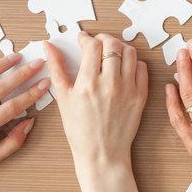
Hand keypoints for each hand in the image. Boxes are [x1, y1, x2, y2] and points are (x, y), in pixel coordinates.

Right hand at [46, 33, 147, 171]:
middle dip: (103, 39)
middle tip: (96, 44)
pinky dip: (134, 62)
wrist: (102, 153)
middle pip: (112, 44)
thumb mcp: (63, 99)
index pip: (92, 45)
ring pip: (130, 52)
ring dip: (119, 47)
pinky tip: (123, 68)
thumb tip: (49, 46)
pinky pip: (142, 68)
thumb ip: (56, 68)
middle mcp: (110, 84)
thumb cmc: (80, 130)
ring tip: (110, 54)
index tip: (82, 40)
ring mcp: (128, 89)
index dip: (86, 38)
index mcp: (88, 84)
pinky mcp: (140, 95)